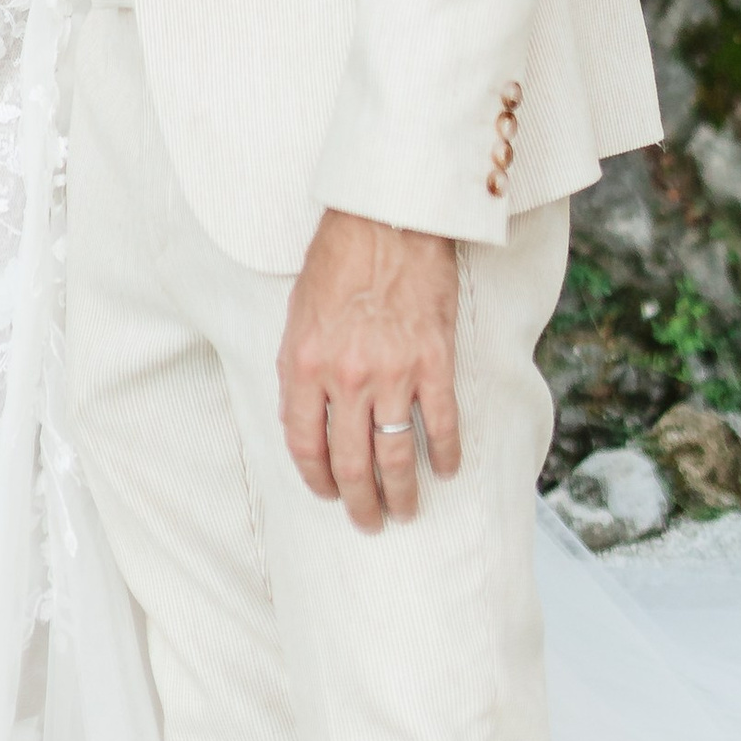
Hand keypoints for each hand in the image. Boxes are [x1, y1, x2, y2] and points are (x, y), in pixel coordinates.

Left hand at [277, 208, 461, 533]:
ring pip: (394, 456)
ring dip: (400, 494)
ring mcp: (393, 372)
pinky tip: (444, 472)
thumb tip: (301, 422)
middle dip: (357, 503)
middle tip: (366, 522)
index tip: (326, 494)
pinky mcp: (434, 361)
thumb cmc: (338, 260)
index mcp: (304, 365)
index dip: (315, 479)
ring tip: (403, 512)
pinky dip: (444, 455)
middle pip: (350, 463)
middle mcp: (346, 377)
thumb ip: (296, 370)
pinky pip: (440, 425)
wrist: (387, 217)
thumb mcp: (296, 314)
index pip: (303, 445)